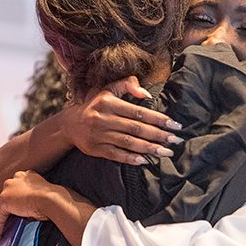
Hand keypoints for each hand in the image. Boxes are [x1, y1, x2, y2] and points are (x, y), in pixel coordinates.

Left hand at [0, 170, 52, 245]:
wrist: (54, 200)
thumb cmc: (55, 200)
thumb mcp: (43, 197)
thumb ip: (33, 201)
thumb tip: (28, 215)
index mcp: (27, 176)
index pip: (17, 190)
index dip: (15, 201)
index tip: (14, 210)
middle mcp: (16, 178)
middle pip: (6, 198)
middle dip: (4, 211)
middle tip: (1, 226)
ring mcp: (9, 189)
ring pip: (1, 210)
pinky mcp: (5, 200)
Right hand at [63, 76, 182, 164]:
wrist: (70, 124)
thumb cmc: (96, 105)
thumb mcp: (108, 89)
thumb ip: (128, 85)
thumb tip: (146, 94)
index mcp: (108, 102)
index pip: (138, 112)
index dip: (158, 119)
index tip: (175, 125)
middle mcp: (103, 118)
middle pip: (136, 128)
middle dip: (158, 135)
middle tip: (176, 140)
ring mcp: (99, 135)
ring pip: (128, 142)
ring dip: (149, 148)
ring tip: (166, 152)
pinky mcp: (95, 149)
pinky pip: (115, 154)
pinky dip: (130, 158)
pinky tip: (144, 160)